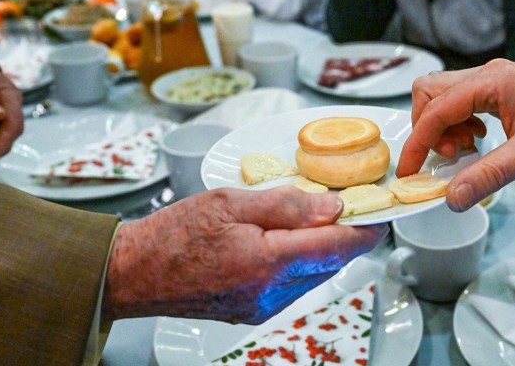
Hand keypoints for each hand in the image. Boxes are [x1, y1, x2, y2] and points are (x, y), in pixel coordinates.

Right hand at [102, 186, 386, 322]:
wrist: (134, 273)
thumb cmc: (175, 233)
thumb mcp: (232, 201)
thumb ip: (287, 204)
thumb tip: (332, 208)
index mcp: (267, 261)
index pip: (336, 246)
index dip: (365, 229)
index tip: (380, 213)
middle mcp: (271, 292)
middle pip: (329, 263)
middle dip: (344, 236)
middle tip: (348, 207)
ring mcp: (262, 307)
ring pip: (312, 276)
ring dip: (321, 249)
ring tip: (314, 219)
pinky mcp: (251, 312)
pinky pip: (291, 287)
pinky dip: (298, 263)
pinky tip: (285, 242)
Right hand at [396, 60, 514, 211]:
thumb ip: (488, 175)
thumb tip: (452, 197)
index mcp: (492, 81)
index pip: (436, 109)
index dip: (417, 142)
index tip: (409, 170)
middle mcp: (488, 75)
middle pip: (430, 93)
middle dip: (428, 128)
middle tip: (448, 157)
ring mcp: (493, 81)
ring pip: (443, 97)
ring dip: (444, 128)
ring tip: (466, 151)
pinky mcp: (500, 92)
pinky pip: (461, 104)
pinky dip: (459, 125)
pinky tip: (479, 142)